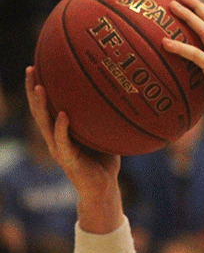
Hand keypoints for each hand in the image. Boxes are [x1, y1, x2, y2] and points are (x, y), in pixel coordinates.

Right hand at [24, 67, 121, 230]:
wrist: (103, 187)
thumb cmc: (104, 159)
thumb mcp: (104, 133)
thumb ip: (105, 116)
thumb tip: (123, 92)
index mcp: (61, 130)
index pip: (46, 104)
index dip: (40, 86)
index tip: (38, 64)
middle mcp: (55, 137)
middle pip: (39, 109)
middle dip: (33, 89)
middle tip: (31, 69)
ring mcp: (59, 148)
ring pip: (45, 124)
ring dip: (41, 106)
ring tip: (40, 88)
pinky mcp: (68, 159)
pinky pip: (63, 141)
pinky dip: (62, 128)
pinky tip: (63, 115)